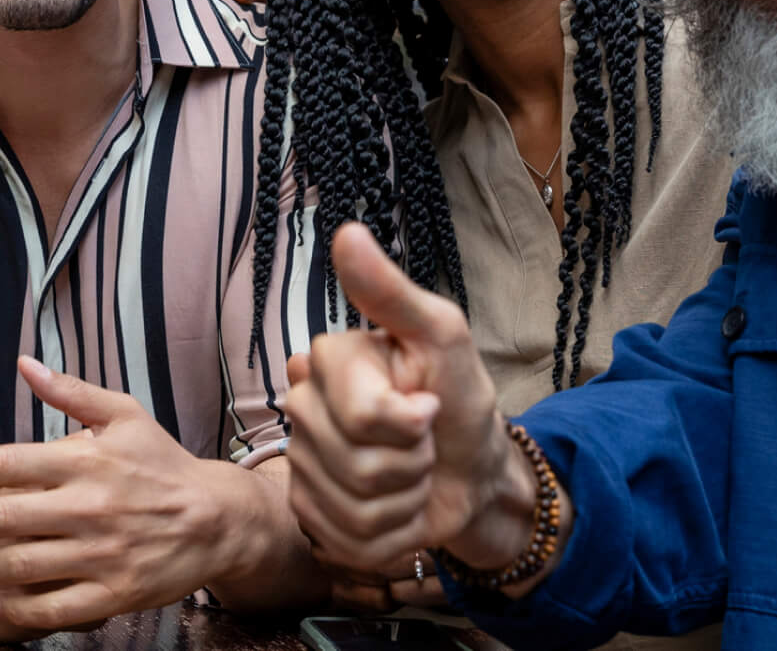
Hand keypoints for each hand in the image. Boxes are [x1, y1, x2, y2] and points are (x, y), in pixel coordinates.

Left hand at [0, 356, 244, 630]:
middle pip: (0, 518)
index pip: (3, 464)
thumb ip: (70, 390)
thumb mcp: (124, 415)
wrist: (217, 518)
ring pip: (18, 566)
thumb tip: (24, 364)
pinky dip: (17, 606)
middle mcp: (89, 507)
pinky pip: (52, 607)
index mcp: (86, 460)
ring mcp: (101, 554)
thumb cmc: (163, 463)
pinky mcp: (114, 593)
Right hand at [284, 225, 536, 585]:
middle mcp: (303, 407)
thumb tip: (347, 233)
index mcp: (328, 360)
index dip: (411, 424)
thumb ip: (391, 293)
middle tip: (422, 443)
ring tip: (413, 476)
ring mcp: (302, 464)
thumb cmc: (460, 401)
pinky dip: (393, 537)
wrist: (474, 474)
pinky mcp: (310, 514)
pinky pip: (349, 543)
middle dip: (412, 465)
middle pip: (359, 467)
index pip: (361, 415)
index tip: (428, 405)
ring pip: (355, 510)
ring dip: (406, 504)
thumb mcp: (442, 339)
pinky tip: (398, 509)